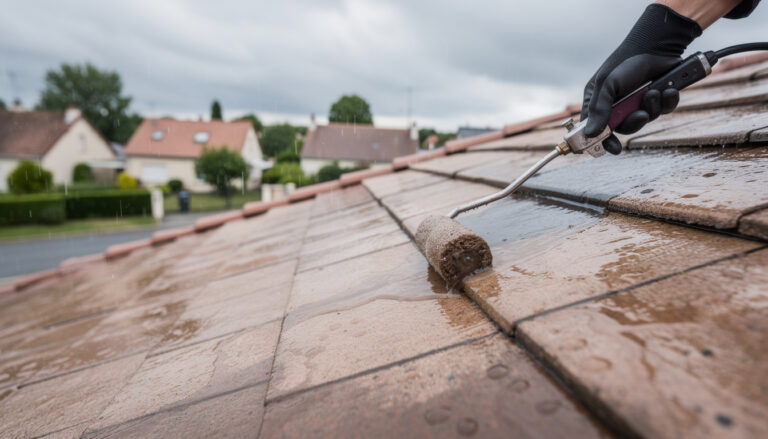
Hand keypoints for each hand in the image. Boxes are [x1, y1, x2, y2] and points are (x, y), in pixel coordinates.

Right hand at [581, 4, 701, 153]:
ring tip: (654, 90)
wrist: (656, 45)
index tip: (612, 149)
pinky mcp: (659, 99)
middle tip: (640, 114)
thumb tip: (590, 133)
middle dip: (634, 122)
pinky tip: (668, 89)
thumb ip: (599, 109)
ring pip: (646, 120)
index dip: (603, 141)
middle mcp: (619, 105)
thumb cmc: (626, 62)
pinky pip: (664, 110)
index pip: (596, 129)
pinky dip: (667, 102)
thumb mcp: (607, 84)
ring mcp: (639, 103)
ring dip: (652, 107)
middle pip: (624, 128)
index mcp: (600, 102)